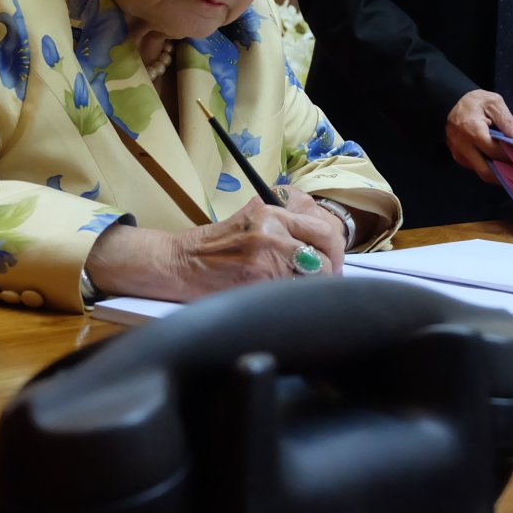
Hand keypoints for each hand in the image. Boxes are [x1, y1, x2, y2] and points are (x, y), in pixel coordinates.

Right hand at [83, 195, 343, 302]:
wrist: (178, 263)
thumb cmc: (213, 246)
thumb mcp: (250, 220)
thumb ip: (283, 222)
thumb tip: (318, 235)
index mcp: (271, 211)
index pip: (323, 224)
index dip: (335, 246)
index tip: (332, 259)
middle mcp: (272, 228)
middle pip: (328, 243)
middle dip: (335, 264)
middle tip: (329, 277)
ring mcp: (266, 255)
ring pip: (318, 271)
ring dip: (318, 284)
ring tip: (308, 292)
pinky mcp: (258, 281)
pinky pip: (295, 291)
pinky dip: (298, 298)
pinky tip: (289, 302)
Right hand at [446, 89, 512, 183]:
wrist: (449, 100)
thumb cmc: (474, 101)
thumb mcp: (495, 103)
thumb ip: (509, 123)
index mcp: (474, 132)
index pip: (495, 153)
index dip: (511, 158)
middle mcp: (463, 147)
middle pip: (486, 171)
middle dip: (503, 175)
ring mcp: (458, 153)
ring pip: (479, 171)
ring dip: (495, 173)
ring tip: (510, 168)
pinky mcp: (456, 156)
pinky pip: (474, 166)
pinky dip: (487, 166)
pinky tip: (497, 161)